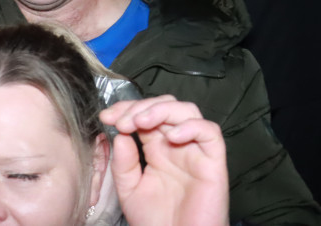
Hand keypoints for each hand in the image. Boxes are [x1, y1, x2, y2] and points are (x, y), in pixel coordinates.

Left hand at [100, 96, 229, 225]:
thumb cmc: (157, 222)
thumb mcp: (129, 190)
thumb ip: (124, 163)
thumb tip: (120, 135)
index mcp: (157, 148)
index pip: (145, 114)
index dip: (127, 109)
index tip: (107, 117)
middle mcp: (177, 144)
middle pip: (165, 106)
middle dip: (140, 107)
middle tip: (121, 120)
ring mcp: (196, 151)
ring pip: (188, 111)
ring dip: (162, 110)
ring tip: (141, 122)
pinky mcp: (213, 162)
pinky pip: (210, 133)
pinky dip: (191, 127)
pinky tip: (171, 136)